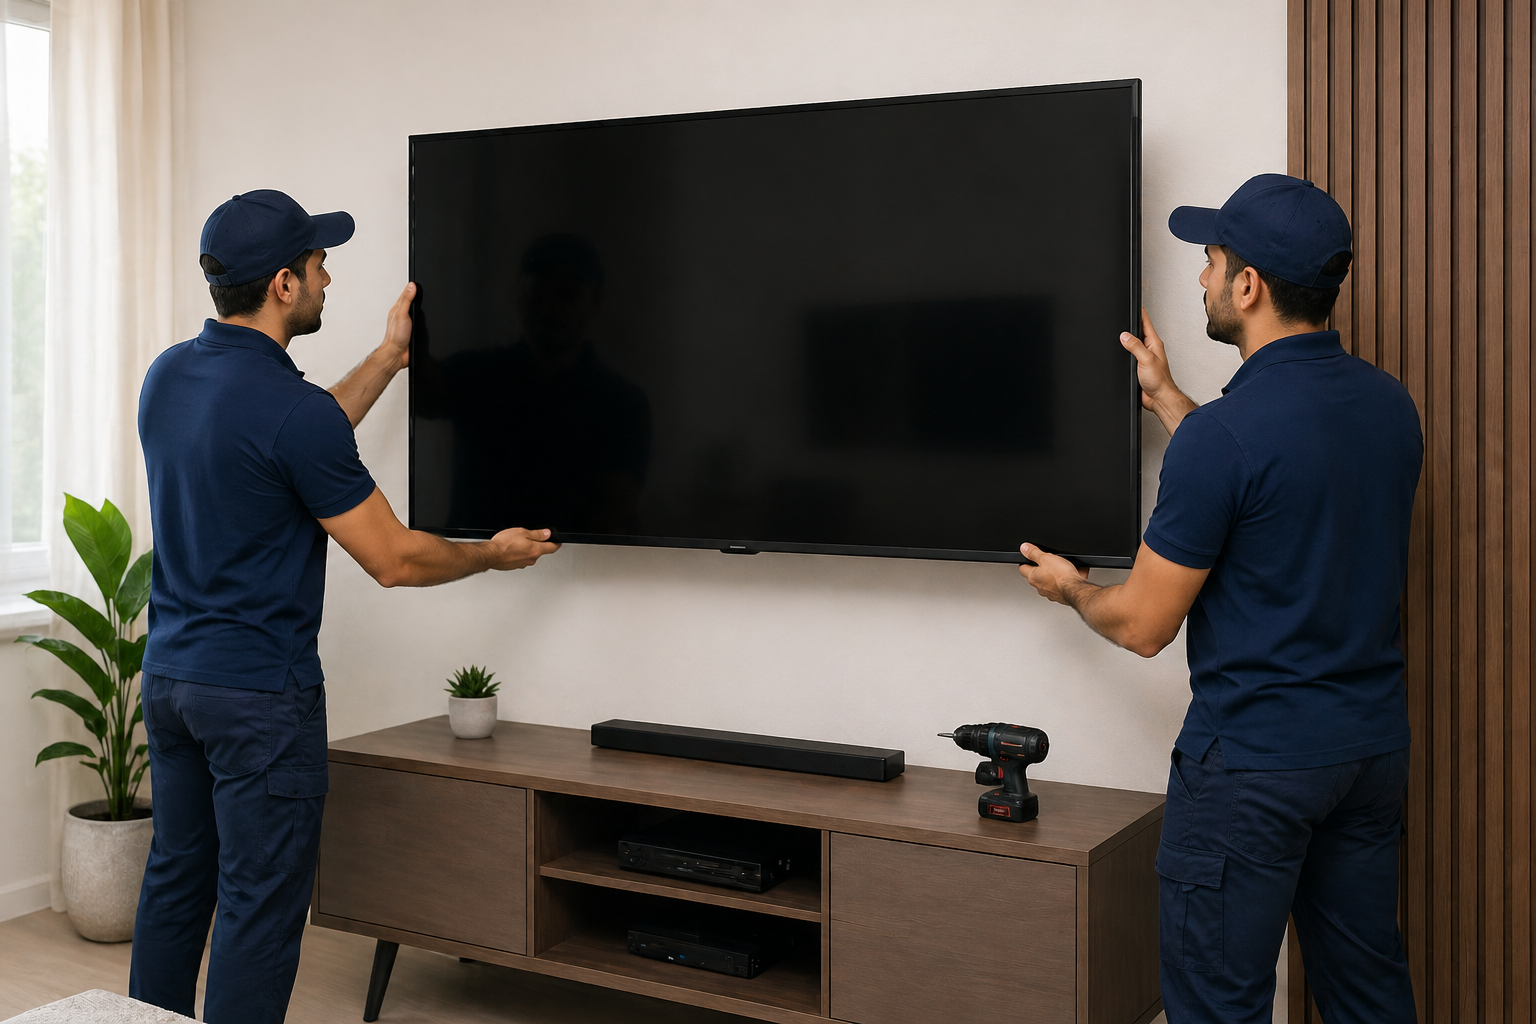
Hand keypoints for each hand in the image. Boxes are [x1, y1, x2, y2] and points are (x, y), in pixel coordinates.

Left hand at [380, 282, 416, 370]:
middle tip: (416, 286)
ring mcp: (406, 323)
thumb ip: (407, 300)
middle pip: (409, 301)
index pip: (406, 294)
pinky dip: (420, 319)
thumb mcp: (402, 314)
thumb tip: (412, 286)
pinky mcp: (411, 332)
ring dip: (415, 306)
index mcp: (398, 309)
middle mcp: (402, 315)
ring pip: (413, 311)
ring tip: (416, 298)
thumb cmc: (396, 337)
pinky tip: (420, 318)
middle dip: (413, 295)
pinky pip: (417, 322)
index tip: (415, 280)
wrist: (397, 354)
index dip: (411, 287)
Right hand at [487, 527, 560, 570]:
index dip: (557, 543)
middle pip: (540, 551)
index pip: (553, 548)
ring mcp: (523, 564)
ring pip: (529, 555)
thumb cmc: (504, 544)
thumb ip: (537, 534)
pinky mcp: (515, 566)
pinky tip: (511, 549)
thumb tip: (547, 533)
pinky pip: (520, 558)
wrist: (490, 554)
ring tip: (516, 542)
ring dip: (526, 549)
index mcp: (536, 550)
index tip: (558, 541)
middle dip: (537, 544)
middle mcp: (531, 559)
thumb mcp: (523, 532)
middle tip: (529, 536)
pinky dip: (518, 553)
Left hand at [1018, 542, 1088, 604]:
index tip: (1029, 557)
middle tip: (1049, 561)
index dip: (1026, 561)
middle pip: (1037, 575)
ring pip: (1050, 581)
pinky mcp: (1060, 595)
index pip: (1023, 568)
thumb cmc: (1061, 575)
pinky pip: (1063, 585)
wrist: (1076, 589)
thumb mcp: (1046, 558)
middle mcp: (1040, 587)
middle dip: (1043, 568)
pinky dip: (1067, 580)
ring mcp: (1050, 592)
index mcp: (1033, 577)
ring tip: (1064, 568)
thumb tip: (1024, 548)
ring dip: (1056, 575)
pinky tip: (1074, 573)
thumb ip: (1034, 553)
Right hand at [1120, 307, 1196, 433]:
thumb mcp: (1146, 359)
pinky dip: (1125, 351)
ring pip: (1134, 343)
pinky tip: (1122, 350)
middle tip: (1129, 312)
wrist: (1160, 398)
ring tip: (1124, 329)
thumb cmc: (1159, 381)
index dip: (1140, 312)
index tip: (1136, 303)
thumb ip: (1135, 346)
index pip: (1145, 323)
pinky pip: (1131, 355)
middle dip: (1133, 322)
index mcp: (1154, 343)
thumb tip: (1124, 335)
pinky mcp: (1139, 368)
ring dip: (1129, 338)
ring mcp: (1145, 358)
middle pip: (1139, 331)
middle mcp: (1150, 349)